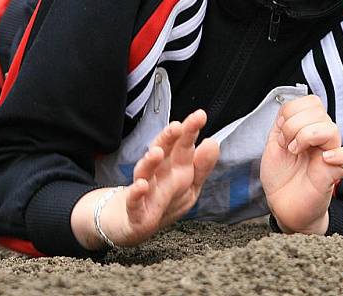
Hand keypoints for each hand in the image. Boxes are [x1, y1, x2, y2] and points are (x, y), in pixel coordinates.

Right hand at [72, 109, 219, 249]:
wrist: (129, 226)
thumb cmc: (162, 202)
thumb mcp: (189, 186)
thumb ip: (201, 166)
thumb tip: (213, 142)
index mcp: (173, 168)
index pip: (181, 145)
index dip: (190, 131)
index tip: (200, 116)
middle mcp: (158, 175)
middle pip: (162, 153)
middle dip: (169, 139)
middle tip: (177, 127)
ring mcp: (145, 193)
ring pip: (145, 173)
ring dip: (150, 162)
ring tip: (156, 153)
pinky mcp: (134, 213)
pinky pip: (134, 202)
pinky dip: (136, 194)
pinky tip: (141, 186)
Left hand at [260, 95, 342, 233]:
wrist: (282, 206)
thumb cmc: (280, 176)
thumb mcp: (273, 143)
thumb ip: (282, 123)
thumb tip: (290, 110)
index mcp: (308, 127)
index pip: (310, 101)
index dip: (290, 112)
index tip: (280, 133)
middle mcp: (322, 138)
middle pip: (318, 110)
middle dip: (292, 124)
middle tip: (286, 145)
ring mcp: (330, 153)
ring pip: (330, 128)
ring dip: (305, 136)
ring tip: (295, 152)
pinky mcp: (335, 173)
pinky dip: (338, 155)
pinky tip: (323, 160)